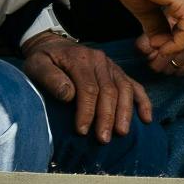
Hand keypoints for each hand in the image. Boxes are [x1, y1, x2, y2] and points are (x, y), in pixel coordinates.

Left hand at [20, 32, 155, 142]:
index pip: (88, 88)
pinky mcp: (119, 73)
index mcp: (81, 59)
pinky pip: (135, 86)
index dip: (87, 111)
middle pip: (109, 91)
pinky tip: (146, 119)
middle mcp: (100, 61)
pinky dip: (143, 103)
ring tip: (122, 133)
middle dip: (107, 117)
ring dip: (125, 113)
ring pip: (125, 90)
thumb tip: (68, 95)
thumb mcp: (36, 65)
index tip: (82, 131)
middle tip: (103, 139)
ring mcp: (112, 67)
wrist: (54, 44)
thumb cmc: (44, 60)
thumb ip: (50, 78)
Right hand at [83, 0, 183, 70]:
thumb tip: (160, 43)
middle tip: (160, 50)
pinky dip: (178, 42)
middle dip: (181, 44)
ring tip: (159, 48)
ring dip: (179, 45)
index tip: (158, 45)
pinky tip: (162, 45)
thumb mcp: (145, 7)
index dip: (177, 38)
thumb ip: (156, 25)